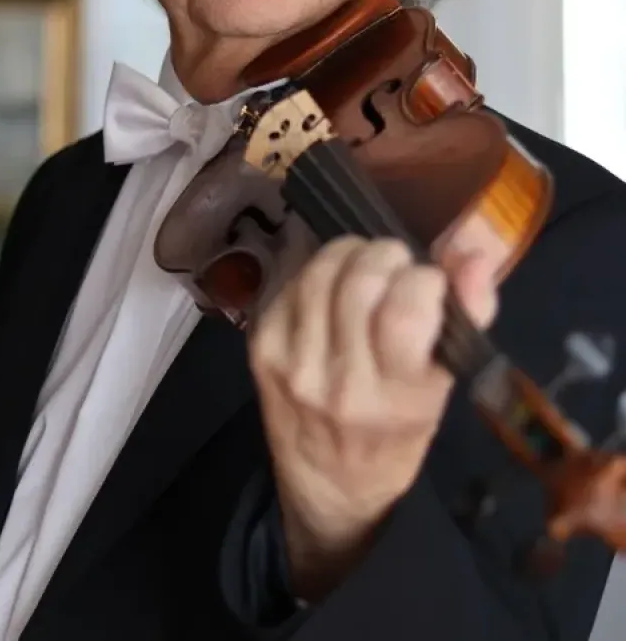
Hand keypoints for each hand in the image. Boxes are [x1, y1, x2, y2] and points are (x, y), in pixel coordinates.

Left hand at [247, 235, 498, 601]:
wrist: (327, 481)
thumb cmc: (398, 429)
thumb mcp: (443, 385)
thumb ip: (469, 316)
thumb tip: (476, 257)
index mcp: (395, 398)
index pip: (404, 313)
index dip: (423, 280)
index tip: (431, 285)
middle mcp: (339, 382)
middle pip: (360, 281)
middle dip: (388, 256)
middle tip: (399, 267)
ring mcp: (293, 364)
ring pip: (322, 272)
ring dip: (352, 253)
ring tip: (367, 267)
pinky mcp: (260, 346)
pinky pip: (292, 280)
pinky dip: (319, 270)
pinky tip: (333, 287)